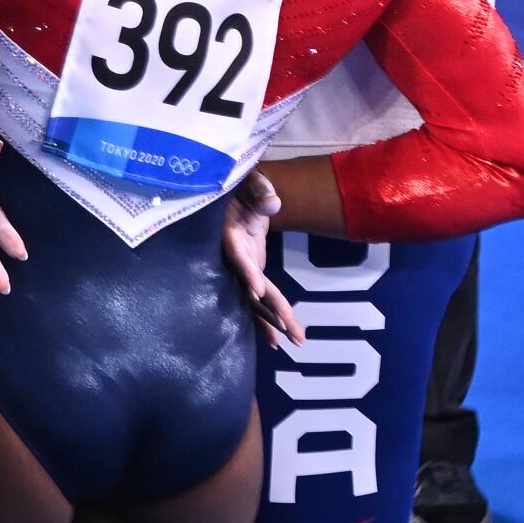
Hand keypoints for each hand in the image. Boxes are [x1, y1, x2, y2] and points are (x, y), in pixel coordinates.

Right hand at [224, 171, 305, 348]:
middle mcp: (230, 255)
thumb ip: (259, 191)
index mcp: (227, 232)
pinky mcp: (247, 271)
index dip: (246, 271)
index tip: (257, 291)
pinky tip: (281, 336)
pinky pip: (257, 296)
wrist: (233, 193)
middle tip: (287, 333)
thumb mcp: (250, 181)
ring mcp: (239, 267)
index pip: (236, 254)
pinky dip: (268, 314)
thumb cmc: (241, 184)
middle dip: (268, 309)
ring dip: (273, 320)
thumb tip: (273, 203)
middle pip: (248, 285)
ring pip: (253, 298)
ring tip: (295, 341)